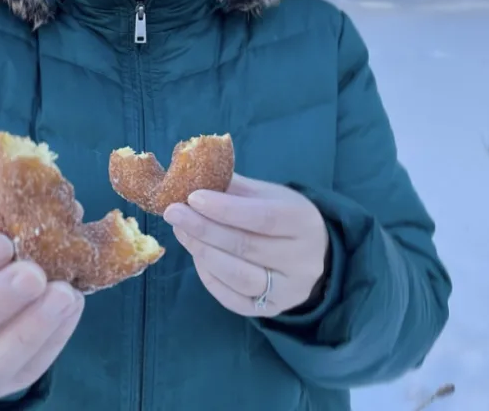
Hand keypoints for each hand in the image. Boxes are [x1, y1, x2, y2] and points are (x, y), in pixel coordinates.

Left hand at [163, 174, 328, 317]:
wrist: (314, 255)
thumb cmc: (284, 216)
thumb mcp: (268, 194)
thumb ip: (235, 188)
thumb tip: (194, 177)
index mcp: (303, 222)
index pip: (263, 217)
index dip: (225, 209)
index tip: (192, 197)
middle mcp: (301, 261)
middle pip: (246, 247)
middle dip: (204, 229)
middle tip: (174, 213)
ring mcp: (288, 291)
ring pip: (239, 277)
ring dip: (203, 252)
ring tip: (181, 232)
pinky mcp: (272, 310)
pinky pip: (233, 299)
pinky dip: (209, 277)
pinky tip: (196, 255)